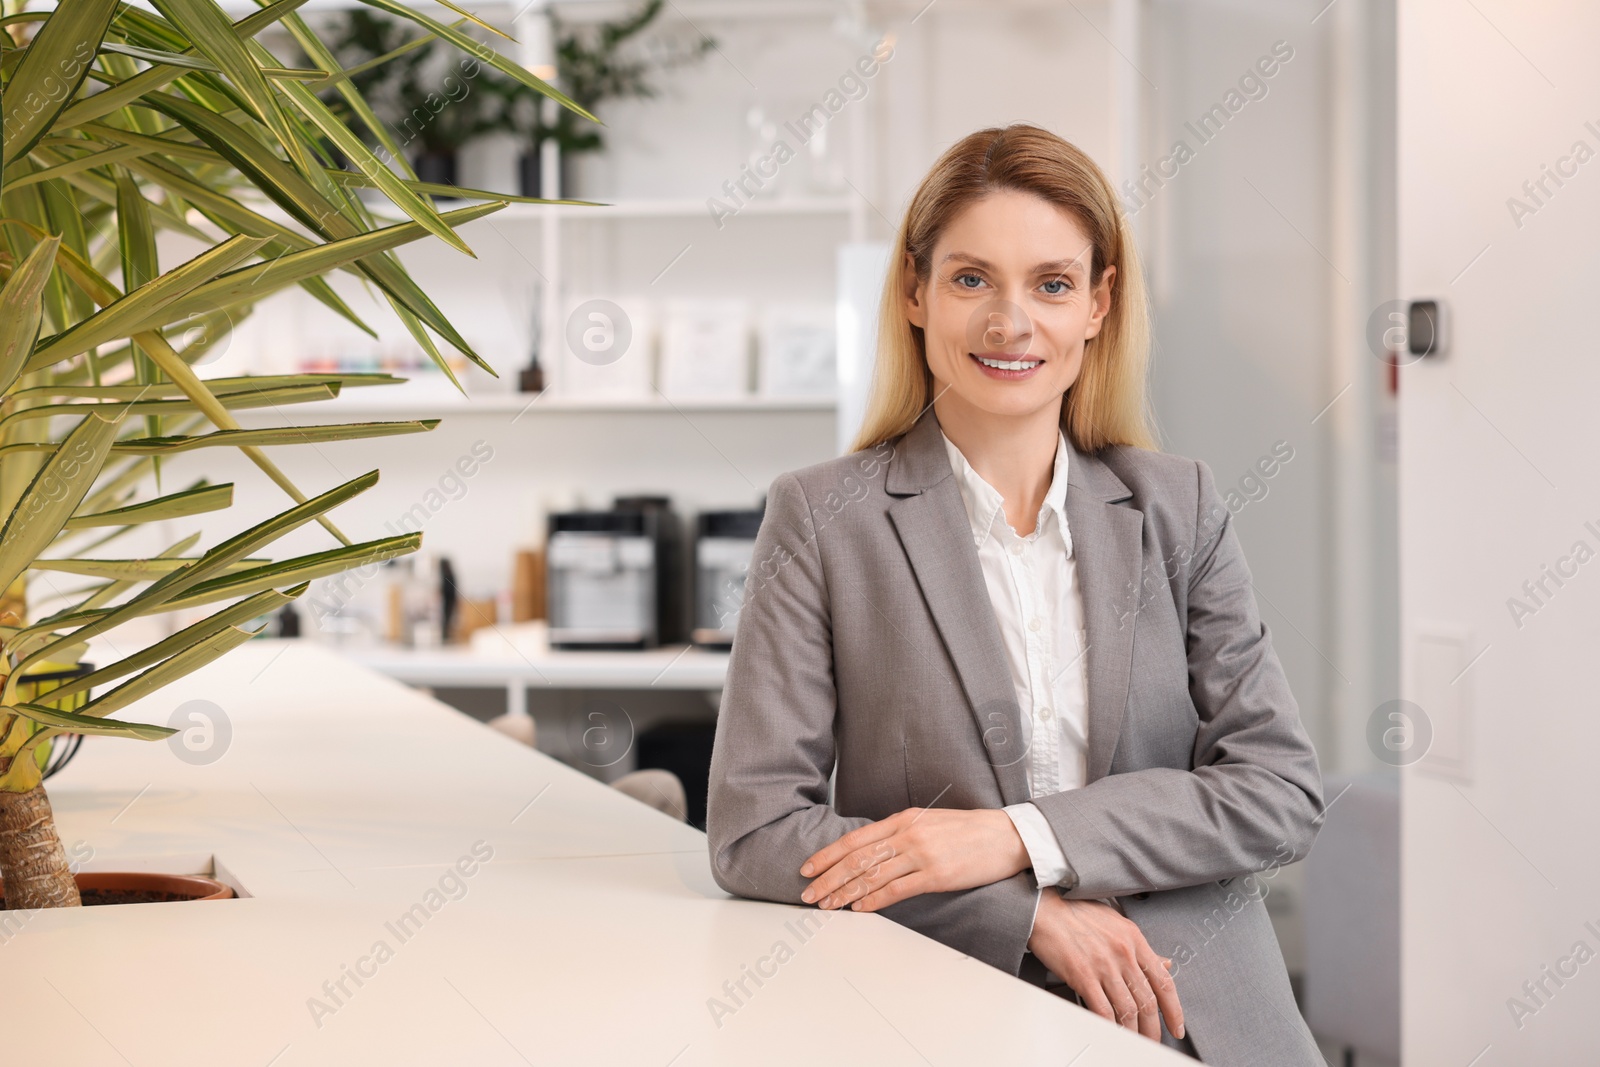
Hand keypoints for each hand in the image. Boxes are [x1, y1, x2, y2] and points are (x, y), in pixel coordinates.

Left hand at [798, 807, 1029, 911]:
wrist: (1006, 836)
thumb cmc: (967, 830)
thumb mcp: (928, 821)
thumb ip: (900, 832)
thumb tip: (871, 849)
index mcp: (903, 819)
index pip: (855, 839)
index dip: (827, 854)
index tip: (808, 867)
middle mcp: (907, 834)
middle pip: (857, 859)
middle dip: (828, 877)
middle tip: (808, 893)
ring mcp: (921, 854)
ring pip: (872, 875)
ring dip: (846, 893)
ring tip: (828, 905)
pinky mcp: (936, 875)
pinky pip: (897, 890)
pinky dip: (875, 900)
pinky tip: (860, 909)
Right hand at [1027, 891, 1184, 1043]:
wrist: (1044, 908)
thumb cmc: (1076, 913)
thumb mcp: (1116, 923)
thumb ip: (1140, 946)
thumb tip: (1163, 964)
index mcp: (1134, 939)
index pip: (1164, 981)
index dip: (1174, 1009)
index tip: (1175, 1025)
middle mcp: (1123, 952)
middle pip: (1148, 1001)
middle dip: (1153, 1028)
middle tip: (1153, 1040)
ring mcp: (1103, 965)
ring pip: (1128, 1010)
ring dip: (1133, 1031)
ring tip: (1134, 1040)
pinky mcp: (1082, 975)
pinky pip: (1102, 1009)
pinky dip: (1110, 1026)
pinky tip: (1112, 1031)